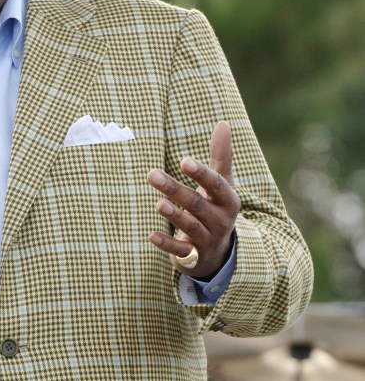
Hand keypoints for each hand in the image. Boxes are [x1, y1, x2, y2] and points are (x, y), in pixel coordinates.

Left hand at [146, 121, 239, 277]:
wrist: (217, 252)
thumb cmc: (216, 208)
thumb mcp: (222, 184)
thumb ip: (221, 156)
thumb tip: (223, 123)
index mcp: (228, 200)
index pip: (216, 185)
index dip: (202, 174)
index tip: (184, 161)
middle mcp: (221, 220)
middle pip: (197, 204)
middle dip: (175, 189)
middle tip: (151, 174)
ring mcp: (207, 239)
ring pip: (190, 226)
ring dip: (174, 215)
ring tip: (158, 204)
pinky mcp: (193, 257)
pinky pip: (180, 251)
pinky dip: (166, 244)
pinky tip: (151, 235)